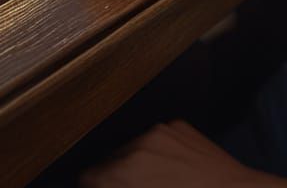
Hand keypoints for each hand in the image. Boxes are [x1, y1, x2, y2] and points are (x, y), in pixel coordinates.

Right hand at [77, 120, 286, 186]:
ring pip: (129, 147)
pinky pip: (154, 137)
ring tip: (149, 182)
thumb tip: (100, 184)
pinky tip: (167, 169)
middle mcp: (139, 144)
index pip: (86, 176)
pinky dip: (154, 151)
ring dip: (131, 163)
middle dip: (111, 179)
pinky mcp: (179, 125)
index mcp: (125, 172)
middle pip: (106, 161)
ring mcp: (161, 130)